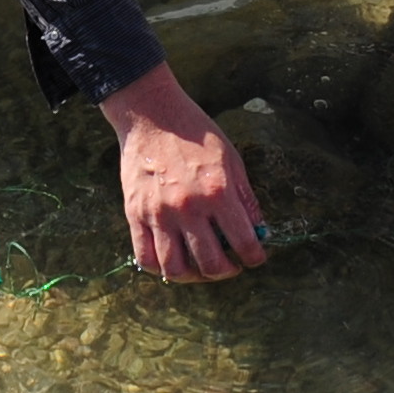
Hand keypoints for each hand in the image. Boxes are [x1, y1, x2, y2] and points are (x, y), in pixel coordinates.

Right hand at [100, 64, 267, 281]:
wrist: (152, 115)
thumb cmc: (196, 134)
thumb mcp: (232, 160)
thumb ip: (245, 199)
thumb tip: (258, 231)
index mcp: (218, 192)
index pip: (243, 242)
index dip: (254, 258)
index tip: (255, 258)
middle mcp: (189, 208)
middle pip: (209, 264)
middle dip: (226, 272)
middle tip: (230, 265)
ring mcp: (159, 214)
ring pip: (175, 269)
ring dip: (194, 276)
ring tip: (201, 268)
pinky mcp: (135, 215)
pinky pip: (145, 257)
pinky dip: (160, 268)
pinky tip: (173, 260)